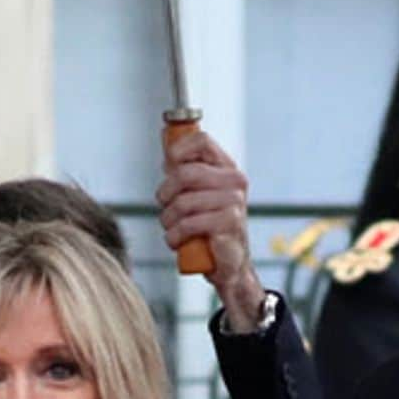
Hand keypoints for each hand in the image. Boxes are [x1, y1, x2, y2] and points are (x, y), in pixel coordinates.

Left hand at [156, 129, 267, 329]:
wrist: (229, 264)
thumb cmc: (208, 225)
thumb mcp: (195, 191)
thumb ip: (182, 164)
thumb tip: (165, 134)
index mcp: (226, 167)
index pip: (201, 140)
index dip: (177, 150)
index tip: (167, 166)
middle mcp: (234, 181)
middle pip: (185, 173)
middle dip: (165, 193)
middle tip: (164, 206)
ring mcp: (234, 202)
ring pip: (182, 202)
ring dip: (167, 219)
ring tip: (171, 228)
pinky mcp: (229, 224)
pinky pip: (188, 224)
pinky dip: (174, 236)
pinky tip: (176, 241)